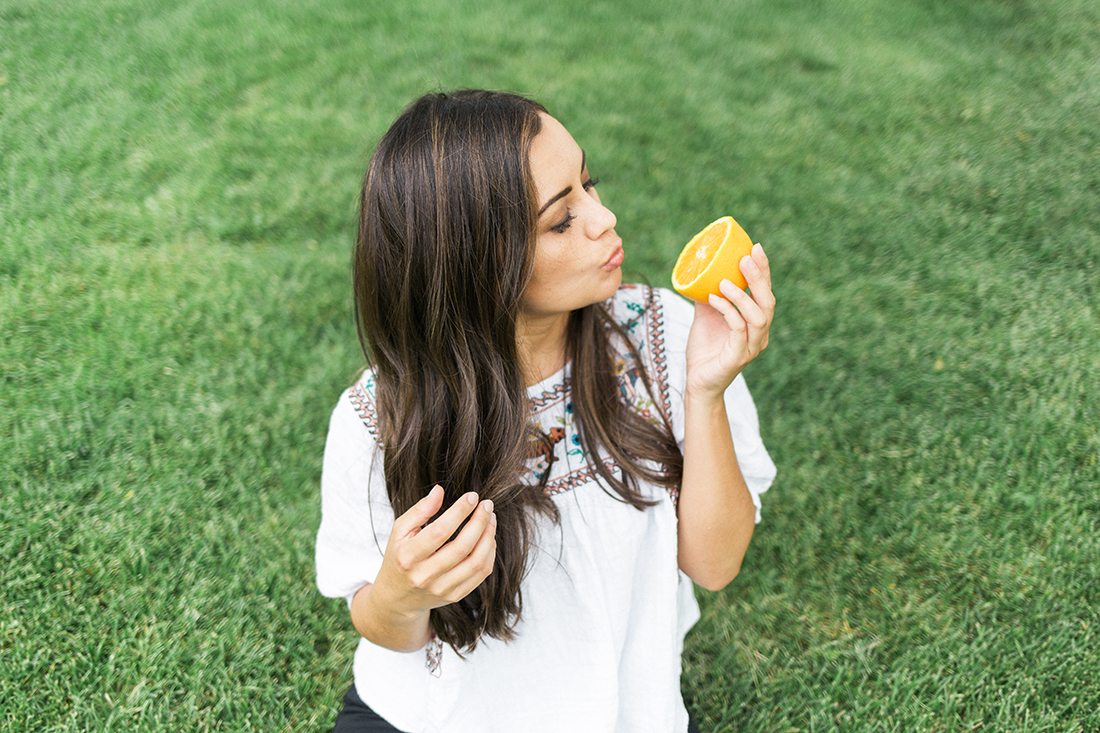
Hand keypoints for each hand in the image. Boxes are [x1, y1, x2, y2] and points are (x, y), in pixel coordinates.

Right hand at [370, 485, 497, 623]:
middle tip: (487, 505)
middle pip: (462, 547)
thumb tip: (439, 490)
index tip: (472, 496)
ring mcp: (441, 589)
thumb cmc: (399, 557)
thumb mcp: (399, 531)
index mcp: (408, 557)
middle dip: (479, 522)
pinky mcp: (454, 596)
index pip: (439, 531)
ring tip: (491, 518)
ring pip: (476, 562)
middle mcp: (424, 576)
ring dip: (488, 537)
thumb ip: (419, 510)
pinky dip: (489, 553)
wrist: (397, 597)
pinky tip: (488, 538)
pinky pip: (480, 574)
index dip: (459, 511)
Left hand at [684, 243, 774, 398]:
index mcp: (755, 322)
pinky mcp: (738, 357)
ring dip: (742, 296)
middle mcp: (759, 334)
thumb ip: (708, 295)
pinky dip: (727, 312)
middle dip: (758, 277)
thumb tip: (702, 269)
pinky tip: (713, 299)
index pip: (764, 292)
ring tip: (724, 281)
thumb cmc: (704, 349)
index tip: (755, 247)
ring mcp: (751, 347)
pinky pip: (738, 330)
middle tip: (744, 258)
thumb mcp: (705, 315)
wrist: (697, 382)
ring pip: (758, 317)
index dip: (763, 270)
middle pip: (768, 302)